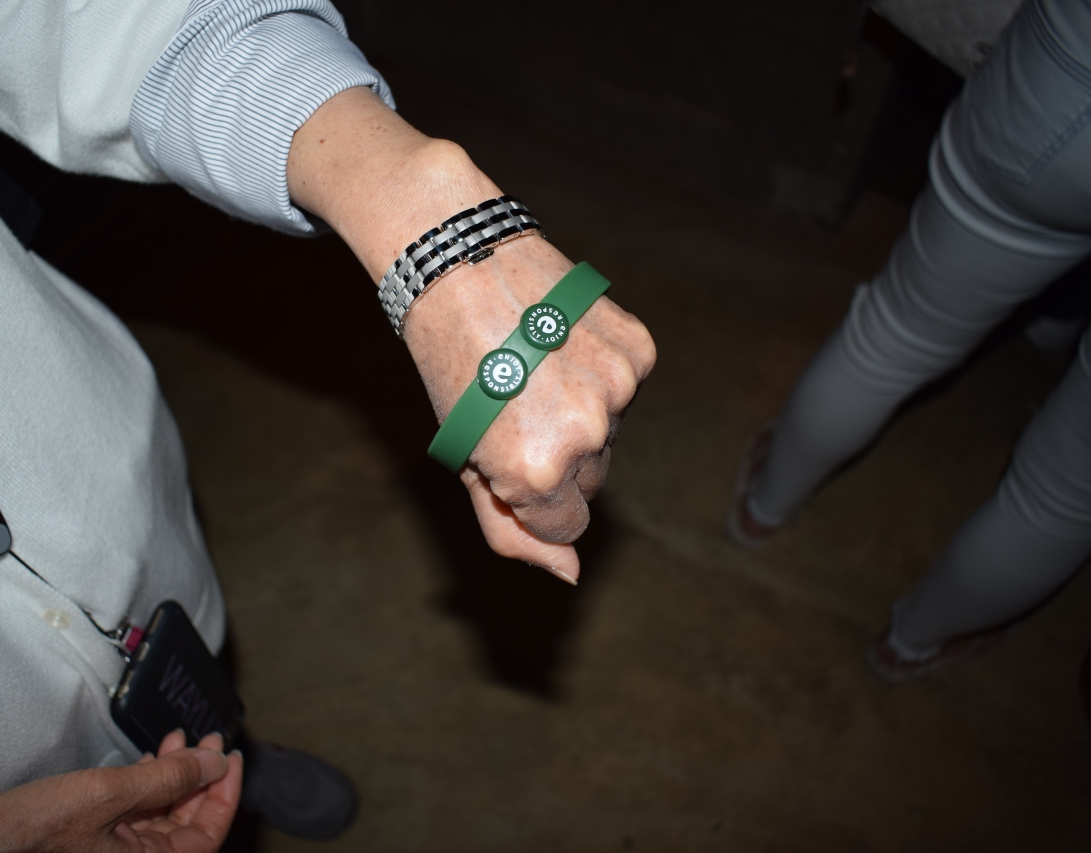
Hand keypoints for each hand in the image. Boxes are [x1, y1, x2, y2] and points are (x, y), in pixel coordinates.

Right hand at [0, 731, 242, 851]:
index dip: (224, 794)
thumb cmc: (28, 833)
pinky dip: (144, 783)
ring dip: (173, 775)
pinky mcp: (85, 836)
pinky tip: (148, 756)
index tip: (232, 758)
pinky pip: (131, 813)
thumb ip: (168, 777)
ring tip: (180, 738)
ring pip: (159, 815)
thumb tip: (214, 761)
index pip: (205, 836)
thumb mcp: (110, 795)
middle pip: (185, 824)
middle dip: (200, 778)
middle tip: (208, 739)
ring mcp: (107, 850)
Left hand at [289, 88, 655, 582]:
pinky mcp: (638, 348)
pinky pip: (628, 386)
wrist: (462, 263)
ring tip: (535, 366)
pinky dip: (602, 372)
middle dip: (557, 454)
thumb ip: (511, 526)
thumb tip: (570, 575)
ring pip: (612, 432)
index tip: (506, 455)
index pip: (567, 525)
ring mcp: (618, 388)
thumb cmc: (452, 366)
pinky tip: (562, 343)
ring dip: (581, 412)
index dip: (533, 494)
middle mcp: (586, 434)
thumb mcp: (465, 456)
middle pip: (591, 480)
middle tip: (513, 402)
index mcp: (535, 470)